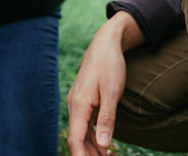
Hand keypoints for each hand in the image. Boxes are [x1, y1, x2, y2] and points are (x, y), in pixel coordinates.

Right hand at [67, 12, 144, 155]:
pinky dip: (93, 137)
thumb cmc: (110, 64)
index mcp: (79, 105)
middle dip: (87, 155)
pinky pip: (85, 124)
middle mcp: (75, 105)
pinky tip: (102, 146)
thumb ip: (107, 119)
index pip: (76, 139)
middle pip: (77, 139)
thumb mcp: (112, 92)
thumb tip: (102, 144)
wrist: (106, 43)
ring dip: (91, 148)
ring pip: (81, 133)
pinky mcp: (84, 101)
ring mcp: (78, 103)